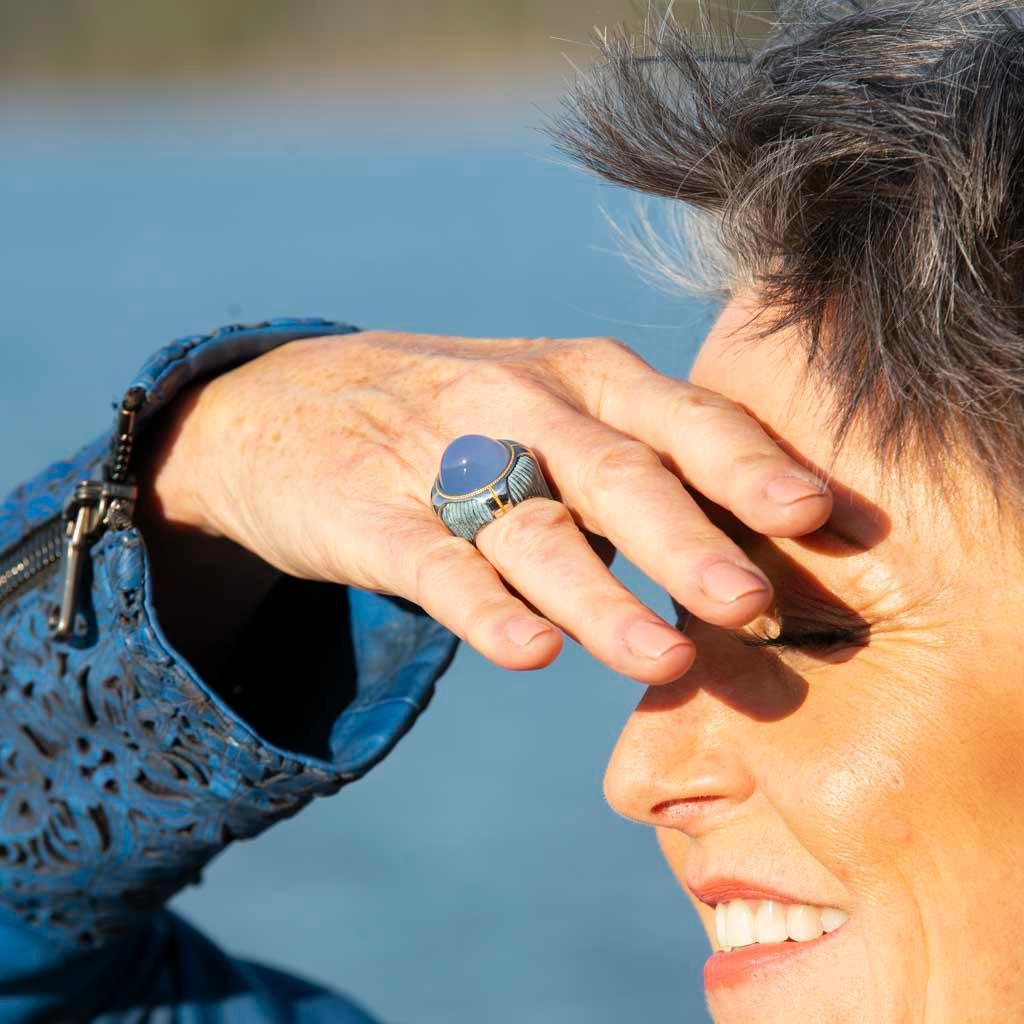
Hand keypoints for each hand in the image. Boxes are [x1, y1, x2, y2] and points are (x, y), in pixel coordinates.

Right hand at [138, 331, 831, 684]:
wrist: (290, 406)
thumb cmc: (460, 418)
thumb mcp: (555, 410)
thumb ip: (643, 464)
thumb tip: (766, 547)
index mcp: (584, 378)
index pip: (684, 419)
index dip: (754, 468)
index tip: (829, 521)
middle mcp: (521, 407)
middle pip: (616, 473)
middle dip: (689, 539)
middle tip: (755, 603)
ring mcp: (441, 459)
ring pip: (532, 530)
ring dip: (601, 594)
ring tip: (663, 657)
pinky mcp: (371, 516)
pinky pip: (436, 566)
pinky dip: (484, 609)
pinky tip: (531, 653)